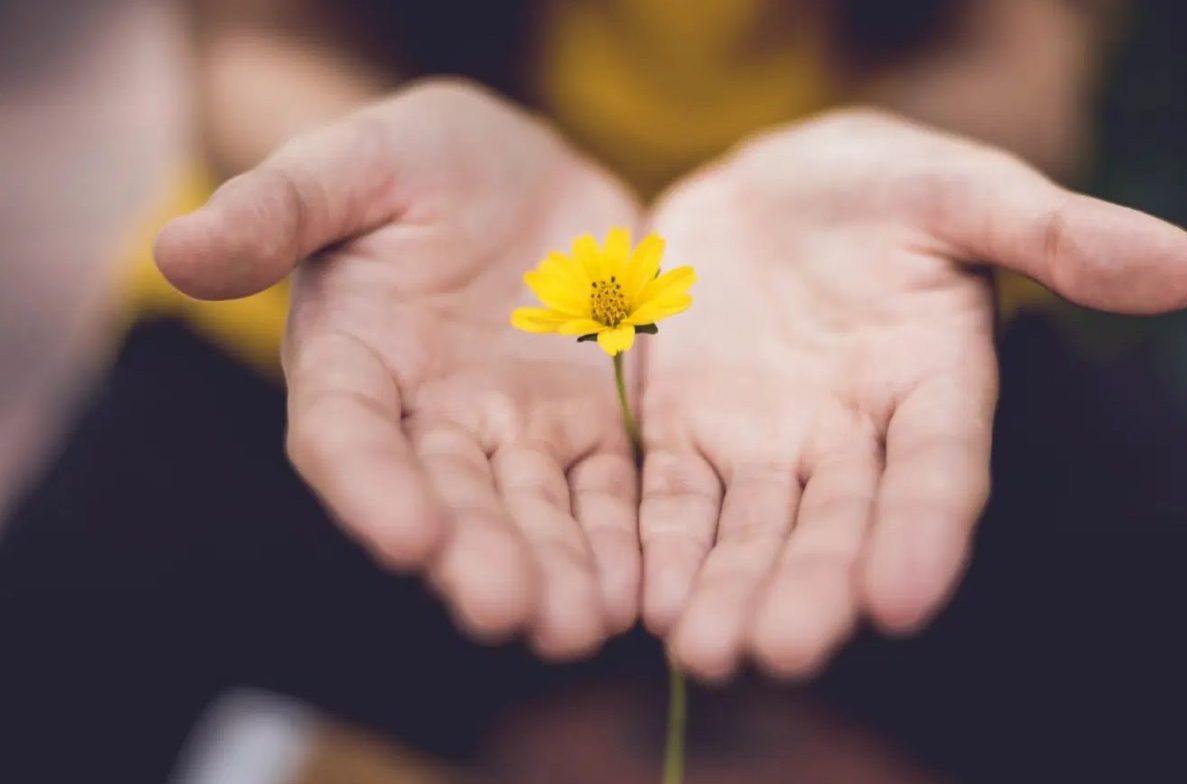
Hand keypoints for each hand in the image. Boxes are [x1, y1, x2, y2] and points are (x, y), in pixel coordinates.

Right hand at [155, 81, 642, 658]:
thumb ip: (278, 208)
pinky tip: (646, 586)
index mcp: (353, 364)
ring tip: (583, 624)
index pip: (348, 438)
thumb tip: (174, 248)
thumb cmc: (415, 161)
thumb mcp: (351, 163)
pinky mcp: (592, 426)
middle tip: (511, 612)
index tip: (407, 537)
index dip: (372, 488)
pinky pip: (610, 490)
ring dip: (559, 570)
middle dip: (479, 557)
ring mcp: (516, 431)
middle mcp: (429, 420)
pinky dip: (625, 538)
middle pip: (450, 500)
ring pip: (536, 512)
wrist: (517, 170)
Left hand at [638, 109, 1186, 679]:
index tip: (903, 598)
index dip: (924, 532)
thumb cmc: (886, 187)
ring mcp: (768, 444)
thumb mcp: (966, 191)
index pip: (939, 471)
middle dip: (811, 587)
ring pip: (751, 530)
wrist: (773, 186)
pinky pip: (672, 498)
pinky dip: (660, 545)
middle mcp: (855, 438)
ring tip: (704, 650)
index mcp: (935, 387)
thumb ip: (1059, 233)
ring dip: (728, 589)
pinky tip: (644, 598)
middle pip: (836, 524)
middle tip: (783, 650)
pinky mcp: (688, 434)